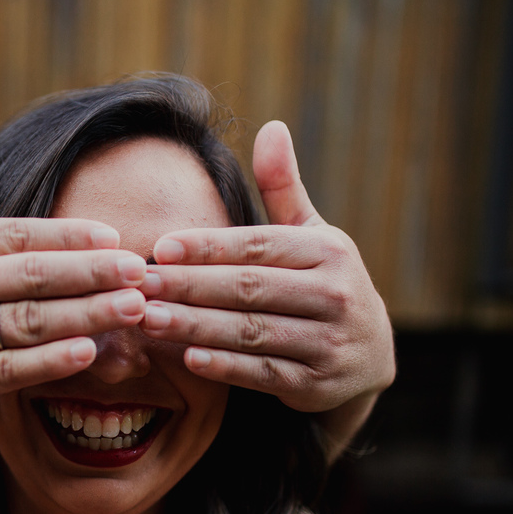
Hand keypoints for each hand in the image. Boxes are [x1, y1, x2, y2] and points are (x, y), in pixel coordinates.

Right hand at [0, 143, 147, 431]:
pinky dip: (49, 362)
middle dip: (91, 270)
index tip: (112, 236)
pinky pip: (6, 372)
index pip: (12, 235)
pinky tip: (88, 352)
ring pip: (24, 323)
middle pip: (28, 275)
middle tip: (139, 270)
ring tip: (132, 309)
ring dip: (85, 314)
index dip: (67, 234)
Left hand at [137, 121, 393, 414]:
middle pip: (249, 289)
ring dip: (197, 326)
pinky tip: (188, 357)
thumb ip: (284, 187)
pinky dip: (226, 367)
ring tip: (150, 319)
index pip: (258, 246)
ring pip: (252, 332)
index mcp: (327, 251)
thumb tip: (272, 127)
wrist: (370, 355)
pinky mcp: (316, 386)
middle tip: (142, 284)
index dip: (208, 247)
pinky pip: (264, 374)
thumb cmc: (322, 282)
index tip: (160, 247)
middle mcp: (334, 295)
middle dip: (191, 286)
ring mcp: (328, 343)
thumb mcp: (311, 234)